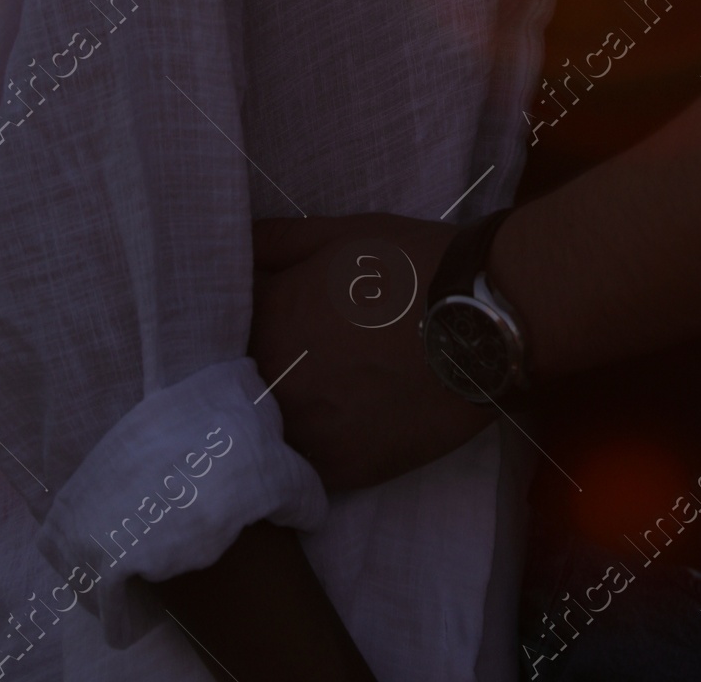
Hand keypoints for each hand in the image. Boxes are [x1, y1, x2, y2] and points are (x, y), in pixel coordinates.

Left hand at [251, 213, 491, 491]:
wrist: (481, 322)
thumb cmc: (411, 265)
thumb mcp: (340, 231)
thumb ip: (275, 240)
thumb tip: (233, 245)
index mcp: (265, 316)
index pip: (219, 320)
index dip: (235, 317)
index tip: (251, 315)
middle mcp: (269, 378)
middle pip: (236, 377)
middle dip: (250, 365)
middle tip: (284, 356)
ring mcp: (300, 430)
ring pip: (262, 428)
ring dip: (271, 412)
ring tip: (305, 397)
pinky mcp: (334, 469)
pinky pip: (297, 469)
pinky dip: (303, 451)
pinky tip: (323, 431)